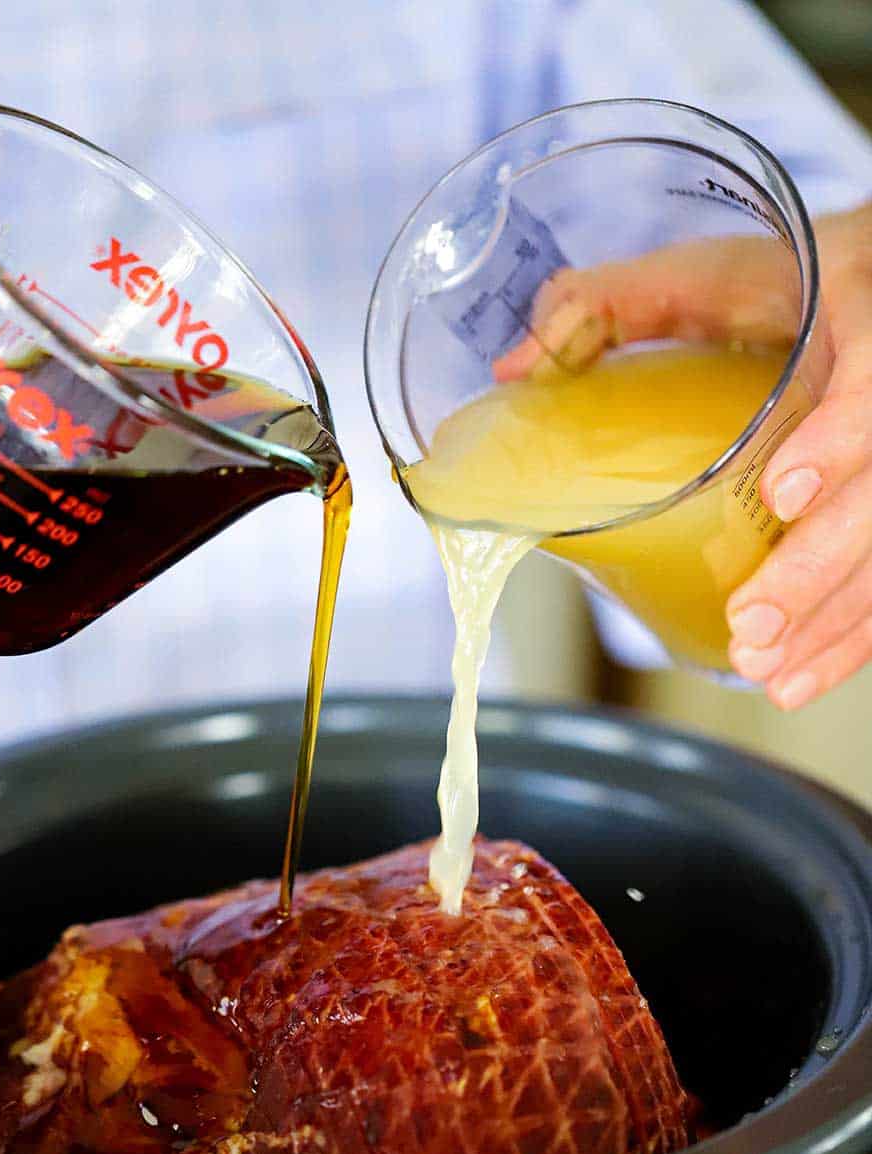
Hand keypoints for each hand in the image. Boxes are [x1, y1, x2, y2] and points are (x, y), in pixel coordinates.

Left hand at [495, 205, 871, 709]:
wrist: (861, 287)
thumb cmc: (785, 281)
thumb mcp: (707, 274)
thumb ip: (614, 304)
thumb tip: (517, 368)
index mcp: (858, 316)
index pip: (871, 385)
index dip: (839, 440)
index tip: (782, 493)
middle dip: (818, 569)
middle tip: (750, 621)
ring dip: (827, 619)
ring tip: (763, 667)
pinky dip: (844, 638)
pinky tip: (795, 679)